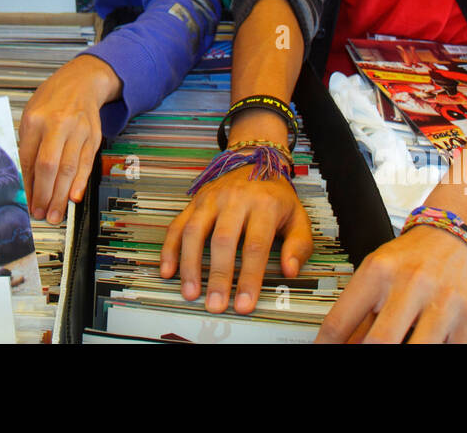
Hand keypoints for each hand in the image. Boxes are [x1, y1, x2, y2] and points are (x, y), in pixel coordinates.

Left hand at [19, 53, 120, 224]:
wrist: (82, 81)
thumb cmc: (53, 99)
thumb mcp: (31, 114)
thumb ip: (28, 144)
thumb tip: (26, 179)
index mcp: (35, 120)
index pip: (29, 159)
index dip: (28, 185)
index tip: (27, 203)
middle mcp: (58, 124)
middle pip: (49, 166)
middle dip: (45, 195)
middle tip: (42, 214)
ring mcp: (78, 131)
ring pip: (69, 169)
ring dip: (62, 196)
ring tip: (56, 214)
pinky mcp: (93, 137)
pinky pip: (86, 164)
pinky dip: (80, 183)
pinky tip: (75, 198)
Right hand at [160, 164, 312, 314]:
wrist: (256, 162)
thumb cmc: (277, 197)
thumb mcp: (298, 217)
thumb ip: (298, 245)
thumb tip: (289, 270)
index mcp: (264, 204)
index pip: (255, 245)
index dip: (249, 277)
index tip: (244, 304)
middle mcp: (235, 199)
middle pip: (223, 240)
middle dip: (218, 276)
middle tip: (215, 305)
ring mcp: (211, 199)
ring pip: (195, 231)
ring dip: (190, 265)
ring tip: (190, 293)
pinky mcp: (195, 201)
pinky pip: (177, 225)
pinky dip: (170, 249)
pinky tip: (167, 271)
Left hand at [315, 225, 466, 343]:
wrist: (454, 235)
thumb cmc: (412, 256)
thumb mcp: (377, 272)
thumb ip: (360, 312)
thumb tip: (342, 344)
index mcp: (380, 271)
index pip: (341, 321)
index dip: (327, 345)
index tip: (324, 352)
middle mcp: (412, 284)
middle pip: (379, 341)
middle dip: (366, 355)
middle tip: (362, 355)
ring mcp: (444, 303)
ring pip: (415, 351)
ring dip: (401, 356)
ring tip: (394, 347)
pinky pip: (448, 351)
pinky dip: (430, 353)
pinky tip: (420, 344)